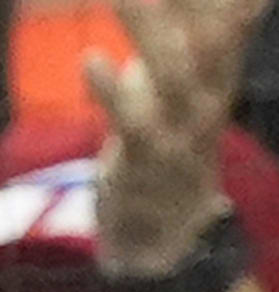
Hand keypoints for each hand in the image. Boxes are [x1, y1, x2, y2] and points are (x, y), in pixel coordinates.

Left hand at [97, 0, 270, 273]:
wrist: (162, 235)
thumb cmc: (168, 144)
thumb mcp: (184, 87)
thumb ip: (191, 39)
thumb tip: (203, 2)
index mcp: (219, 74)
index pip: (232, 20)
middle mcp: (209, 97)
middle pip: (209, 36)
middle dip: (191, 0)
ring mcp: (182, 131)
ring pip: (172, 72)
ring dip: (148, 30)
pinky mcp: (144, 161)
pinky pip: (132, 123)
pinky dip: (110, 91)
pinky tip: (90, 58)